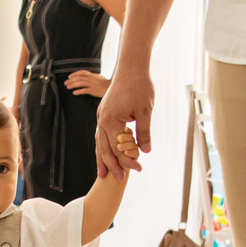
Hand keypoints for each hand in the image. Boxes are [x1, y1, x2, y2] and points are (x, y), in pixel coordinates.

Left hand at [65, 70, 109, 97]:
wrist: (112, 88)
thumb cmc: (106, 83)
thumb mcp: (99, 77)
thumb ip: (93, 76)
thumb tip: (87, 76)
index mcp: (92, 75)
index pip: (82, 72)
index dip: (75, 74)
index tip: (69, 76)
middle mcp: (91, 79)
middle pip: (79, 78)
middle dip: (71, 80)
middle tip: (65, 83)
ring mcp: (92, 84)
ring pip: (80, 83)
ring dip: (73, 85)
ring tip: (68, 87)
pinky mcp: (93, 91)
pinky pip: (84, 90)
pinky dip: (78, 91)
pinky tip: (74, 93)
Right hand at [96, 65, 153, 180]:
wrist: (131, 66)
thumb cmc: (140, 86)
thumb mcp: (145, 110)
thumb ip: (144, 131)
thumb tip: (145, 151)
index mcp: (112, 120)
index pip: (118, 148)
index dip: (128, 160)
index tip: (138, 168)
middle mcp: (102, 120)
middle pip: (105, 149)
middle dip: (111, 165)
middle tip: (118, 180)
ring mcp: (101, 116)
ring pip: (99, 142)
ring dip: (102, 159)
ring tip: (103, 173)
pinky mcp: (103, 113)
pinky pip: (101, 134)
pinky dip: (102, 146)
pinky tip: (104, 153)